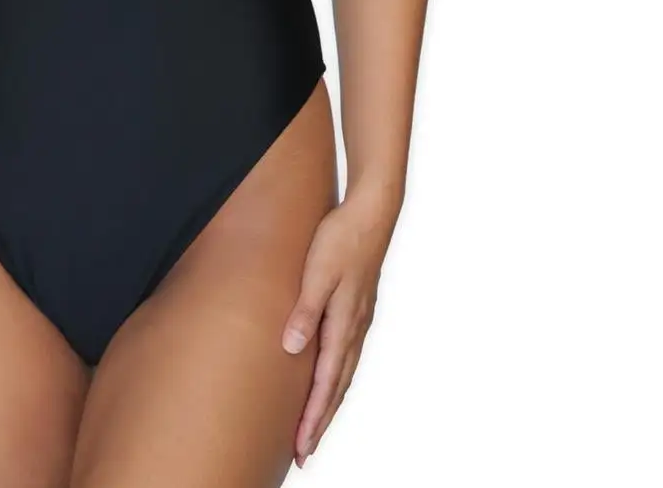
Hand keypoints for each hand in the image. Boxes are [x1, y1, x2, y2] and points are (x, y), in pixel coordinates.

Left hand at [280, 183, 399, 467]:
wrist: (372, 211)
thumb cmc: (340, 237)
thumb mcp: (316, 271)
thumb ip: (304, 310)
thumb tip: (291, 349)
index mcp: (344, 323)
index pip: (326, 382)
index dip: (313, 417)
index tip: (302, 447)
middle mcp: (355, 327)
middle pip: (337, 385)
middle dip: (321, 420)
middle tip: (304, 451)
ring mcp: (360, 318)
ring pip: (344, 371)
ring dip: (330, 401)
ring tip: (315, 423)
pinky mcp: (359, 306)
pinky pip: (347, 353)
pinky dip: (337, 375)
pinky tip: (331, 375)